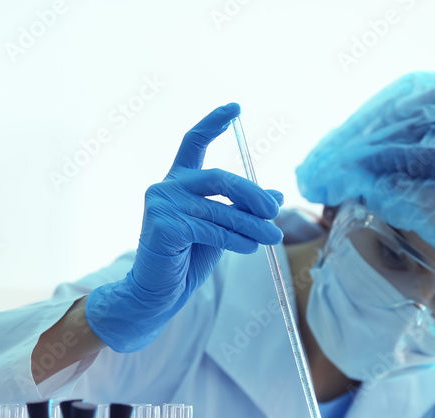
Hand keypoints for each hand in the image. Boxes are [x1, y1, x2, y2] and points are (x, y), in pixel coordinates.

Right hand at [86, 103, 283, 351]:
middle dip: (252, 195)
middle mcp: (166, 187)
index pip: (193, 143)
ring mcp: (161, 204)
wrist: (158, 294)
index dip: (213, 123)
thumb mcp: (222, 231)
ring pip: (220, 210)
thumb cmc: (186, 261)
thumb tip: (276, 195)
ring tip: (272, 238)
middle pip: (219, 178)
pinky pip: (209, 229)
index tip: (235, 107)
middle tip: (275, 212)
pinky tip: (250, 247)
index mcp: (178, 182)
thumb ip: (242, 211)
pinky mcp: (163, 225)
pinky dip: (234, 239)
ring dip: (251, 226)